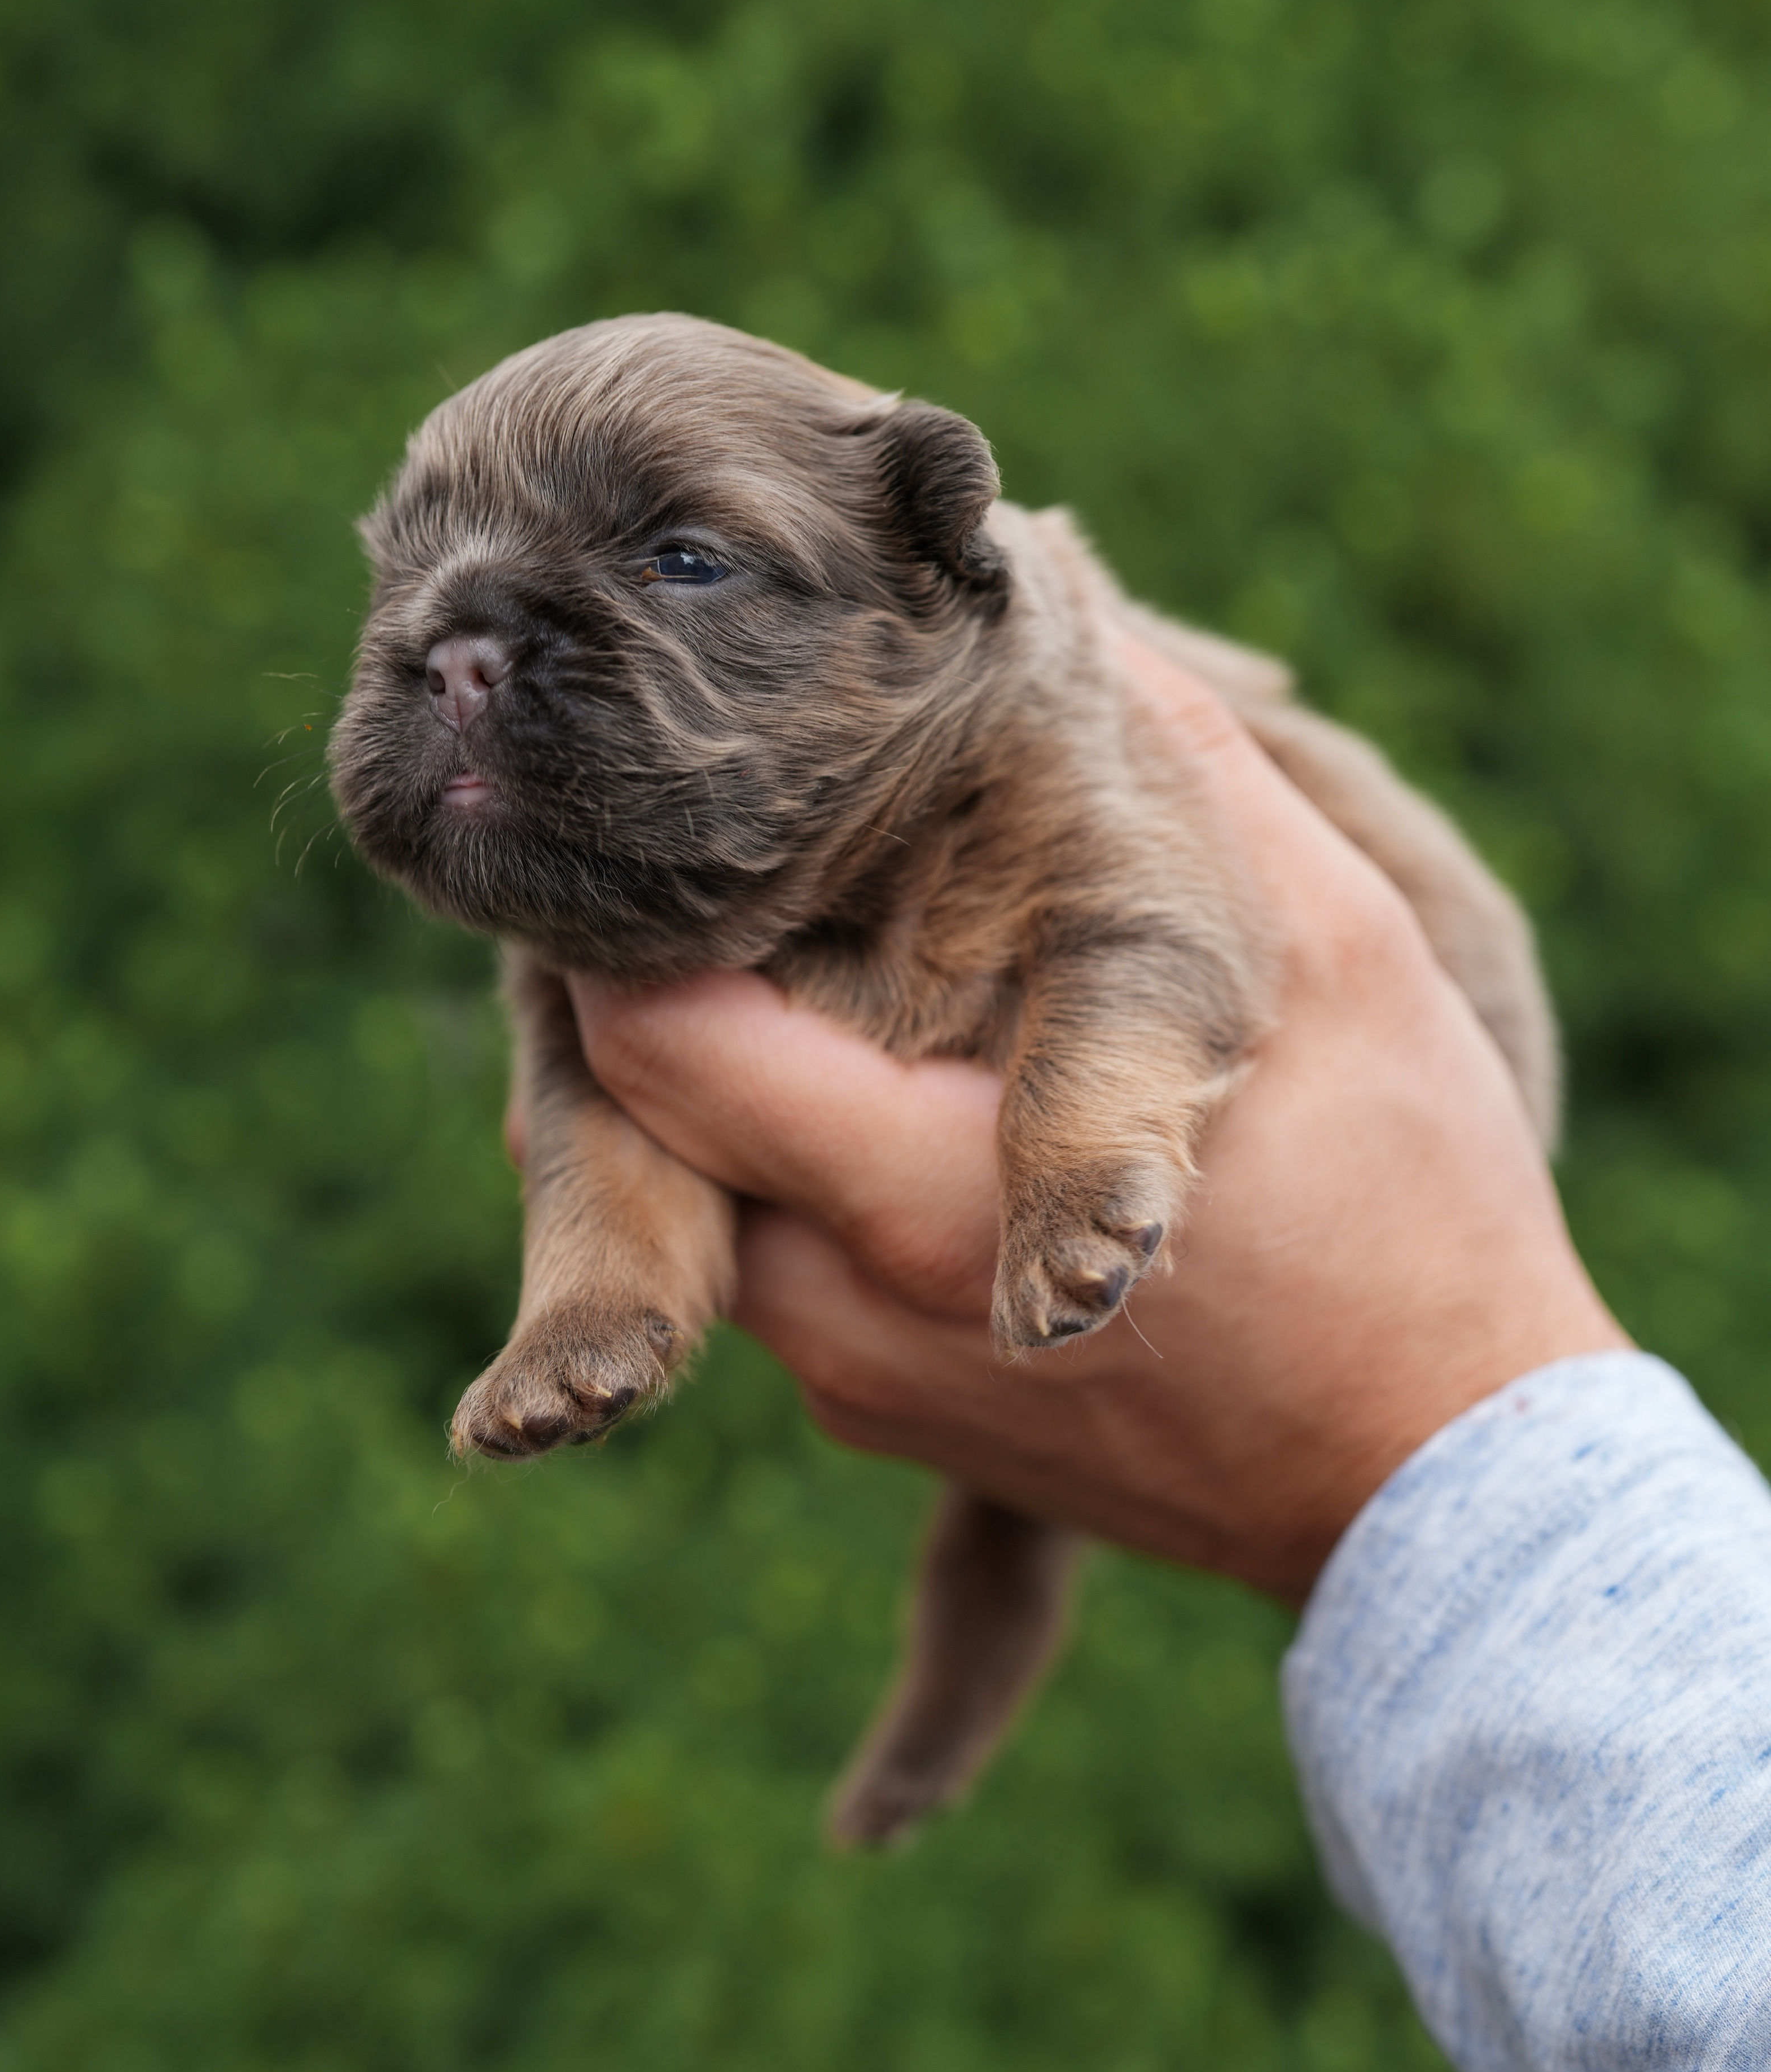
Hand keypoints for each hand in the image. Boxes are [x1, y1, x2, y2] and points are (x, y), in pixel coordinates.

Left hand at [562, 630, 1627, 1602]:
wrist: (1439, 1488)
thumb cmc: (1407, 1221)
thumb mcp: (1330, 956)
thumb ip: (1178, 768)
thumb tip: (1059, 582)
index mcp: (907, 1199)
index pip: (647, 1036)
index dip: (632, 905)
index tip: (686, 805)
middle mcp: (840, 1317)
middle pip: (647, 1114)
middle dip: (685, 975)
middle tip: (757, 853)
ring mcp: (857, 1385)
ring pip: (707, 1190)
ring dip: (754, 1071)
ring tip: (847, 956)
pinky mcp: (889, 1416)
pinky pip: (782, 1261)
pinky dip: (807, 1162)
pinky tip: (912, 1081)